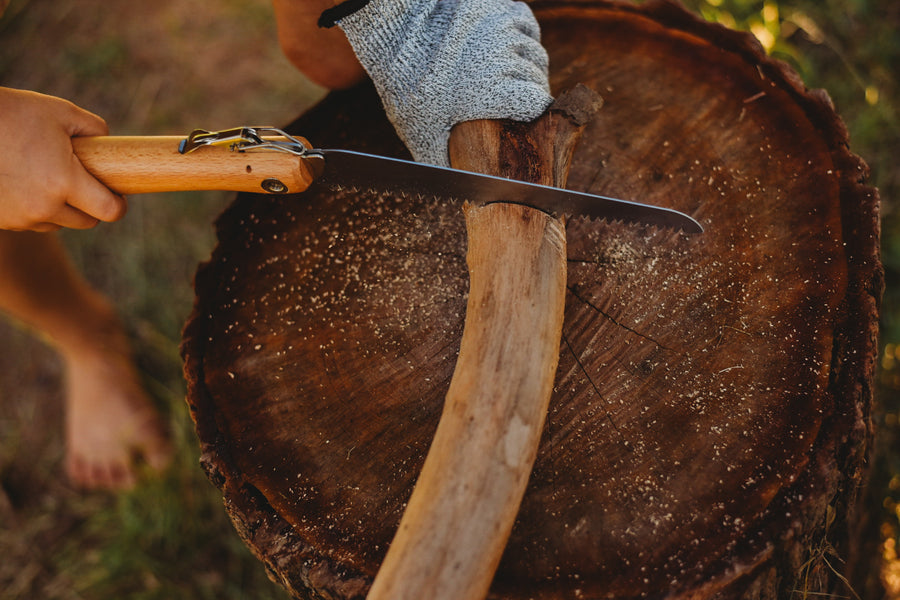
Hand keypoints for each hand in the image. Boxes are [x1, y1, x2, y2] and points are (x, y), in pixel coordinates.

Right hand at [0, 88, 126, 231]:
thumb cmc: (12, 113)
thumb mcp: (60, 112)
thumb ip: (94, 129)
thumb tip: (111, 146)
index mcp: (64, 182)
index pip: (109, 211)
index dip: (118, 205)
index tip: (118, 196)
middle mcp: (43, 207)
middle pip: (87, 222)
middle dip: (91, 205)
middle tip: (84, 182)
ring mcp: (19, 217)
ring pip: (58, 223)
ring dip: (61, 207)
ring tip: (47, 176)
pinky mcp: (1, 220)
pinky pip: (30, 221)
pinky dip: (33, 207)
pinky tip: (24, 182)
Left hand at [333, 0, 553, 165]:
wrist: (396, 33)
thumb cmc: (408, 86)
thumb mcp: (421, 131)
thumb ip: (443, 161)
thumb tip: (462, 197)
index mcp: (494, 91)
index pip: (537, 104)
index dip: (532, 113)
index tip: (520, 118)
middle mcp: (505, 57)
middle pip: (538, 79)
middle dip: (529, 91)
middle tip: (508, 100)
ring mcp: (503, 29)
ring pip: (535, 51)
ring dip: (527, 65)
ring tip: (508, 75)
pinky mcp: (498, 7)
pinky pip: (526, 23)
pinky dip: (523, 35)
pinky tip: (508, 46)